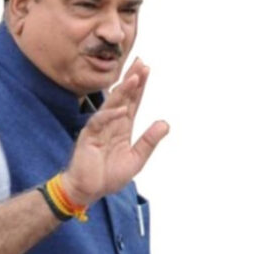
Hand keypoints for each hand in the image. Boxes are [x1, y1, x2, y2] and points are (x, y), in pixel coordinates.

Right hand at [61, 58, 168, 205]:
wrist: (87, 191)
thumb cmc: (107, 176)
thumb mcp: (135, 159)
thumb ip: (149, 141)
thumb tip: (165, 124)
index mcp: (122, 127)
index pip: (133, 102)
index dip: (140, 87)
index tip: (147, 69)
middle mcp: (111, 124)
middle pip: (123, 98)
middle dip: (132, 81)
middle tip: (141, 63)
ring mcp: (98, 128)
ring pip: (111, 105)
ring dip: (122, 92)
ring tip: (133, 78)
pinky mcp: (88, 137)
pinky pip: (99, 122)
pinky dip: (110, 115)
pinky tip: (121, 109)